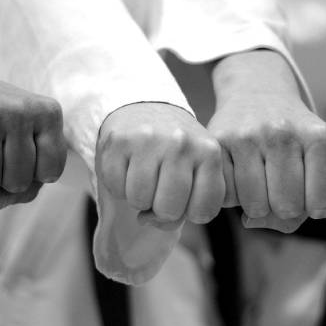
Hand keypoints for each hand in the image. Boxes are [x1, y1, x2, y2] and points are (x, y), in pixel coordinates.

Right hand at [0, 67, 66, 207]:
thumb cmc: (2, 122)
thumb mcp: (28, 143)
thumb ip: (30, 182)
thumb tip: (1, 203)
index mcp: (48, 114)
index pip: (52, 172)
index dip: (36, 175)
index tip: (26, 157)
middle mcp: (20, 111)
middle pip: (18, 181)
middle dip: (6, 178)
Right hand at [96, 103, 224, 227]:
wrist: (146, 106)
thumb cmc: (176, 150)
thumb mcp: (197, 171)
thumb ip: (188, 206)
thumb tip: (146, 219)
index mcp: (209, 152)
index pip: (202, 212)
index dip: (191, 213)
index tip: (188, 196)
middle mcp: (181, 143)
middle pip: (168, 210)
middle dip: (162, 208)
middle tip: (161, 186)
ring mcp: (148, 140)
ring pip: (139, 201)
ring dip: (139, 197)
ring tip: (145, 175)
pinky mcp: (119, 141)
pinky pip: (116, 188)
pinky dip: (119, 185)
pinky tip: (128, 166)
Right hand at [210, 49, 325, 232]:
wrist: (257, 93)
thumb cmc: (292, 138)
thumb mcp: (314, 160)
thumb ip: (304, 204)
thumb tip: (251, 221)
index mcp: (317, 136)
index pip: (320, 204)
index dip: (314, 207)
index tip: (309, 192)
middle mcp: (282, 132)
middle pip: (287, 207)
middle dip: (284, 207)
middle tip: (280, 187)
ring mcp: (247, 135)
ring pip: (255, 206)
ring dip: (257, 204)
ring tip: (259, 182)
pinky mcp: (218, 141)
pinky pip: (227, 195)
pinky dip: (234, 195)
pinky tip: (240, 177)